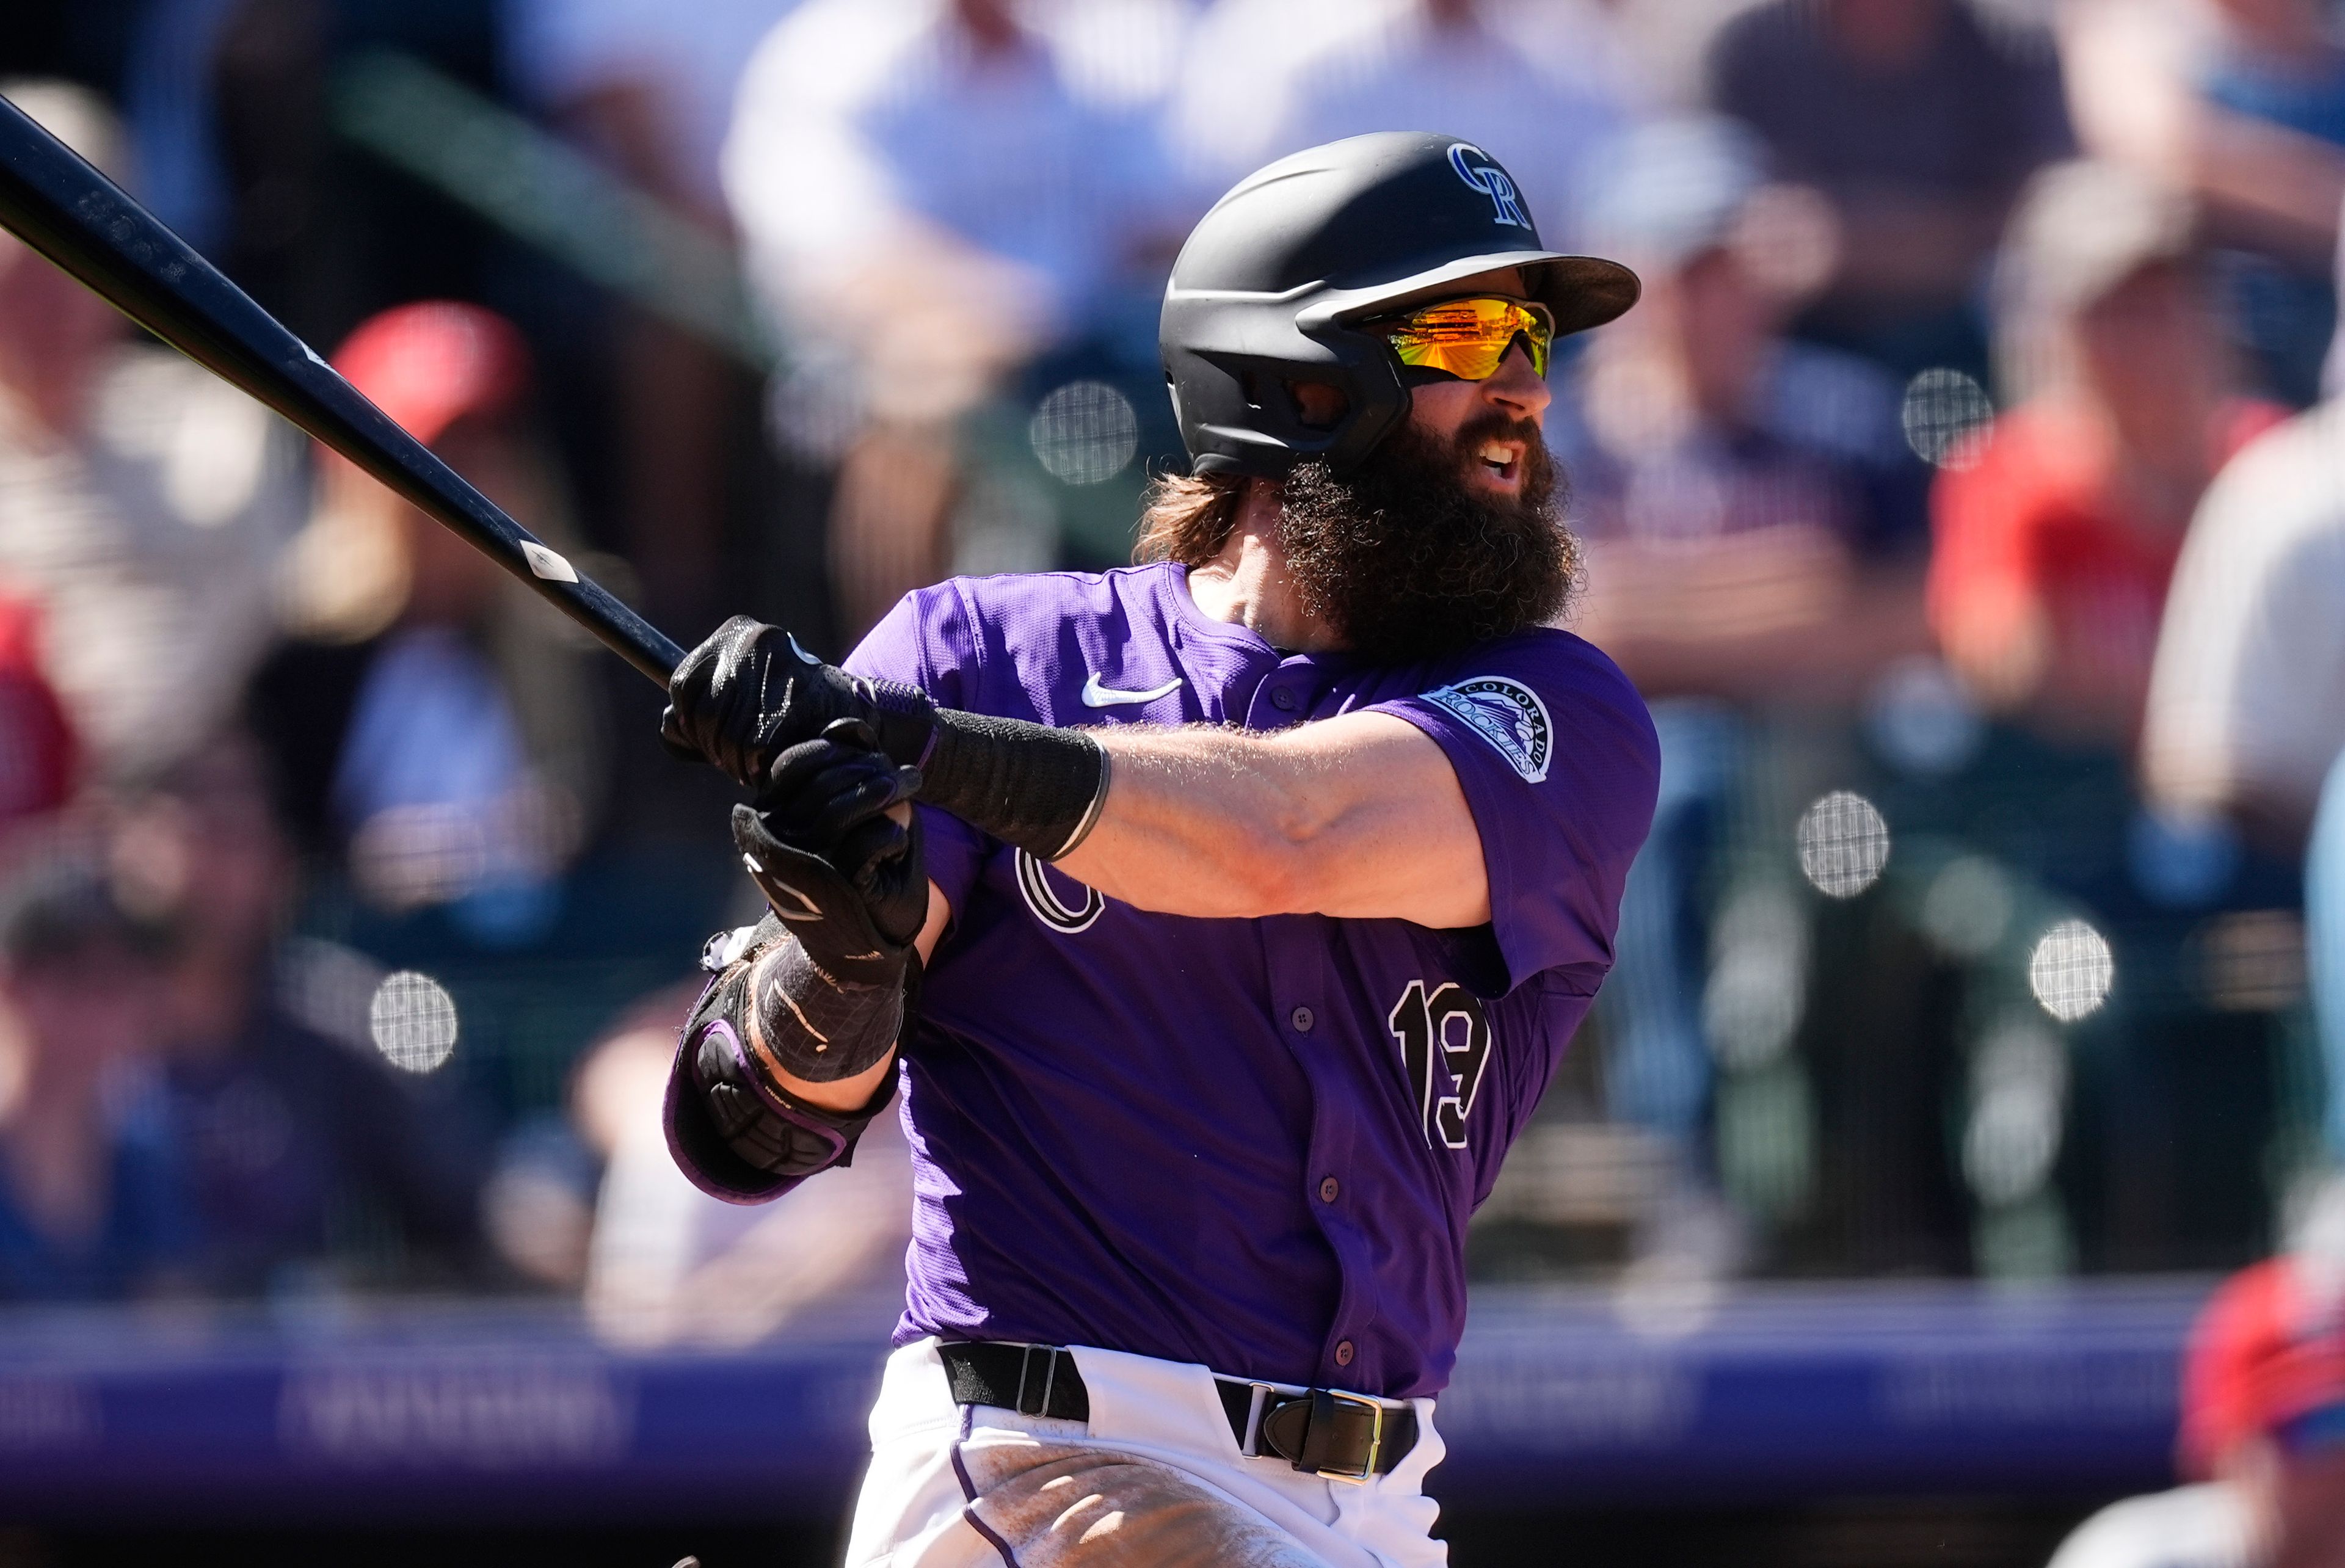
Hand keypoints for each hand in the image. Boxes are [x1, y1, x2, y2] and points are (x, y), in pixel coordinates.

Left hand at [662, 617, 937, 788]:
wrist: (860, 715)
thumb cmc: (795, 711)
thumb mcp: (743, 697)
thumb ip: (700, 707)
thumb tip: (671, 727)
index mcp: (736, 632)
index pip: (682, 685)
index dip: (690, 723)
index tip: (711, 740)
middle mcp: (753, 640)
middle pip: (703, 713)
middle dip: (715, 748)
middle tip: (739, 760)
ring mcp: (776, 666)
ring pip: (727, 734)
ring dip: (737, 762)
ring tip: (757, 764)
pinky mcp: (796, 698)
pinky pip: (755, 747)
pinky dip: (760, 767)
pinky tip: (774, 766)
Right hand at [730, 724, 927, 981]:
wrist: (867, 945)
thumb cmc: (862, 870)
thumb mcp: (857, 812)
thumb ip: (849, 767)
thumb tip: (848, 726)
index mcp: (770, 816)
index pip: (794, 762)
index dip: (838, 749)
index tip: (875, 754)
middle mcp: (775, 840)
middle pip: (821, 780)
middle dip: (870, 767)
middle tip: (905, 775)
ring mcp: (801, 865)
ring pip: (838, 808)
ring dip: (885, 790)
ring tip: (910, 788)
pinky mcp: (833, 890)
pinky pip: (866, 843)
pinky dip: (892, 832)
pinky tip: (900, 837)